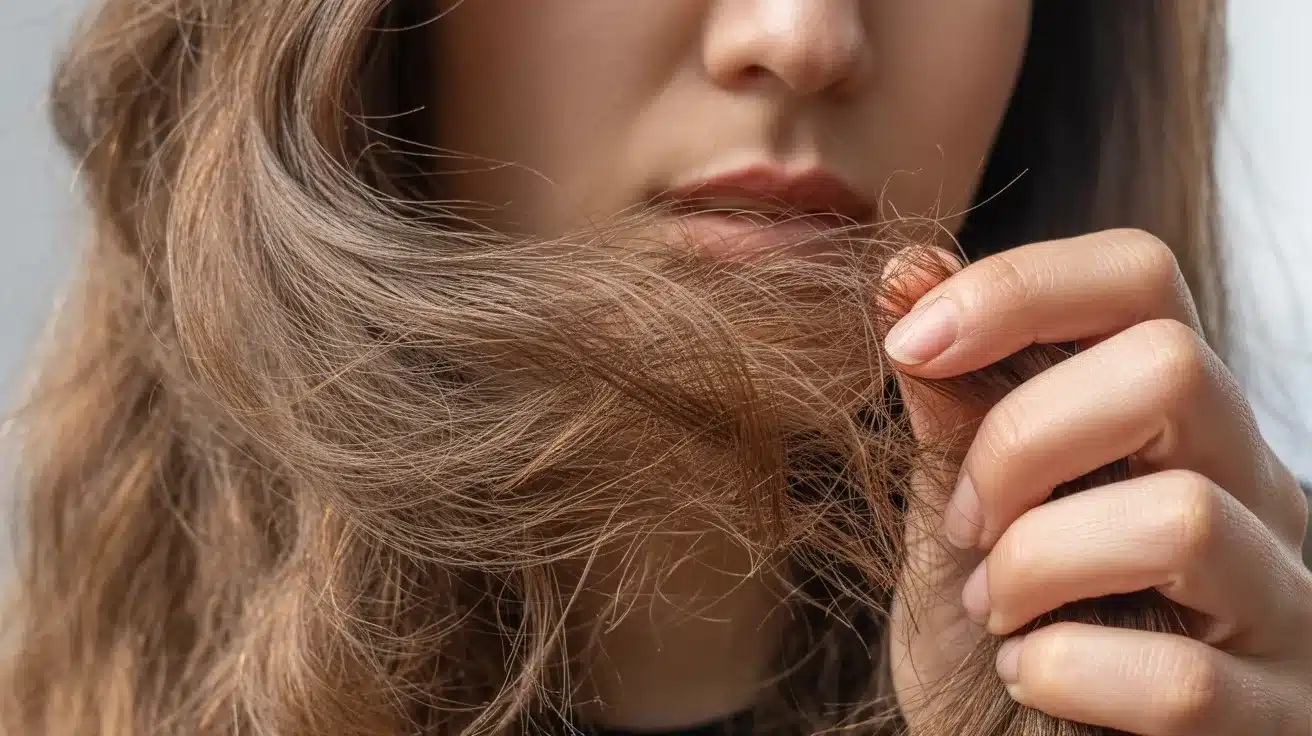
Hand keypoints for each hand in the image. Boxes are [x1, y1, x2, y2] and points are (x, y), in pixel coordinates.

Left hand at [885, 230, 1311, 734]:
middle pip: (1174, 367)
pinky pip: (1181, 679)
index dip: (1017, 286)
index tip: (905, 343)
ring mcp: (1280, 602)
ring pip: (1182, 518)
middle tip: (967, 521)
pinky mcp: (1276, 713)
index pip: (1139, 277)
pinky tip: (1029, 673)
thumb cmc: (1005, 632)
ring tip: (992, 607)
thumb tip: (906, 268)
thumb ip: (952, 405)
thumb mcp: (964, 510)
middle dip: (1023, 440)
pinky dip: (1066, 671)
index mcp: (1176, 422)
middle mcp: (1255, 489)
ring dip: (1036, 564)